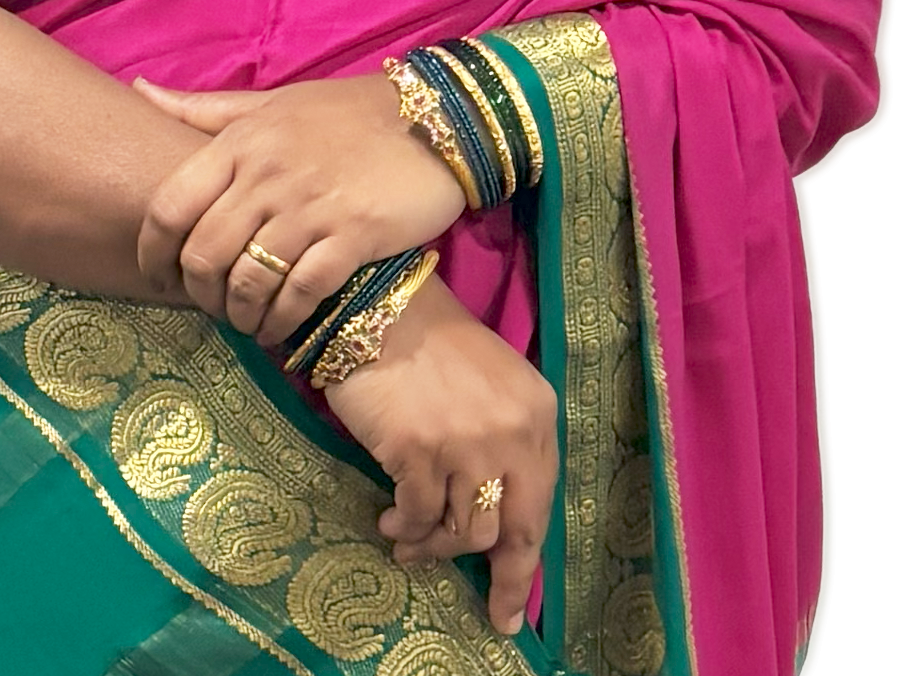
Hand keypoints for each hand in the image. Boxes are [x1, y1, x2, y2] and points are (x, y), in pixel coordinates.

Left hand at [134, 74, 466, 343]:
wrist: (433, 118)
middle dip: (199, 294)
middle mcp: (266, 174)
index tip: (157, 277)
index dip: (152, 253)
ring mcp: (309, 207)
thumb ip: (205, 109)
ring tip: (248, 322)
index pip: (169, 206)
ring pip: (248, 281)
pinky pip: (300, 294)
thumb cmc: (345, 113)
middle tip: (211, 307)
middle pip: (203, 255)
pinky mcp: (352, 236)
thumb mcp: (271, 103)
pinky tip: (282, 328)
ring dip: (240, 315)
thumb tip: (139, 91)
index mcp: (241, 141)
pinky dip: (283, 321)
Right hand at [325, 276, 558, 638]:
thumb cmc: (433, 345)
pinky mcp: (417, 451)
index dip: (525, 560)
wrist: (380, 308)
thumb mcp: (492, 386)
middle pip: (512, 530)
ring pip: (462, 531)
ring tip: (408, 541)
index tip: (513, 605)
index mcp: (536, 415)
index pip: (540, 505)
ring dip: (434, 547)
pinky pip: (418, 516)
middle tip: (490, 612)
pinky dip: (405, 527)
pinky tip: (389, 521)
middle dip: (501, 580)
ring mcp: (464, 444)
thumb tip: (492, 518)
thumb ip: (504, 443)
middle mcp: (509, 433)